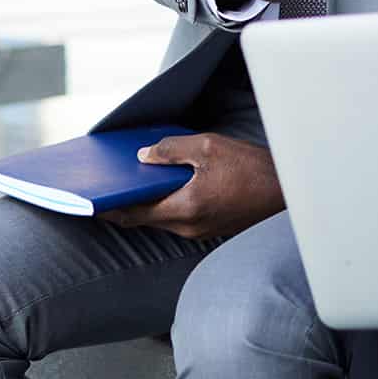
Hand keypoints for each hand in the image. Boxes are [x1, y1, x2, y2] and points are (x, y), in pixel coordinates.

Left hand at [99, 133, 283, 239]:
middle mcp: (187, 227)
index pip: (132, 214)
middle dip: (124, 201)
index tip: (88, 199)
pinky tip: (165, 182)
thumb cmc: (253, 169)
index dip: (107, 208)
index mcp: (183, 208)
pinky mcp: (210, 227)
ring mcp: (199, 230)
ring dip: (145, 201)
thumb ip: (171, 150)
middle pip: (144, 217)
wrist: (288, 194)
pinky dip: (165, 202)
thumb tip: (143, 157)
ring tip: (132, 178)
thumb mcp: (208, 147)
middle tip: (106, 182)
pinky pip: (178, 216)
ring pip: (161, 217)